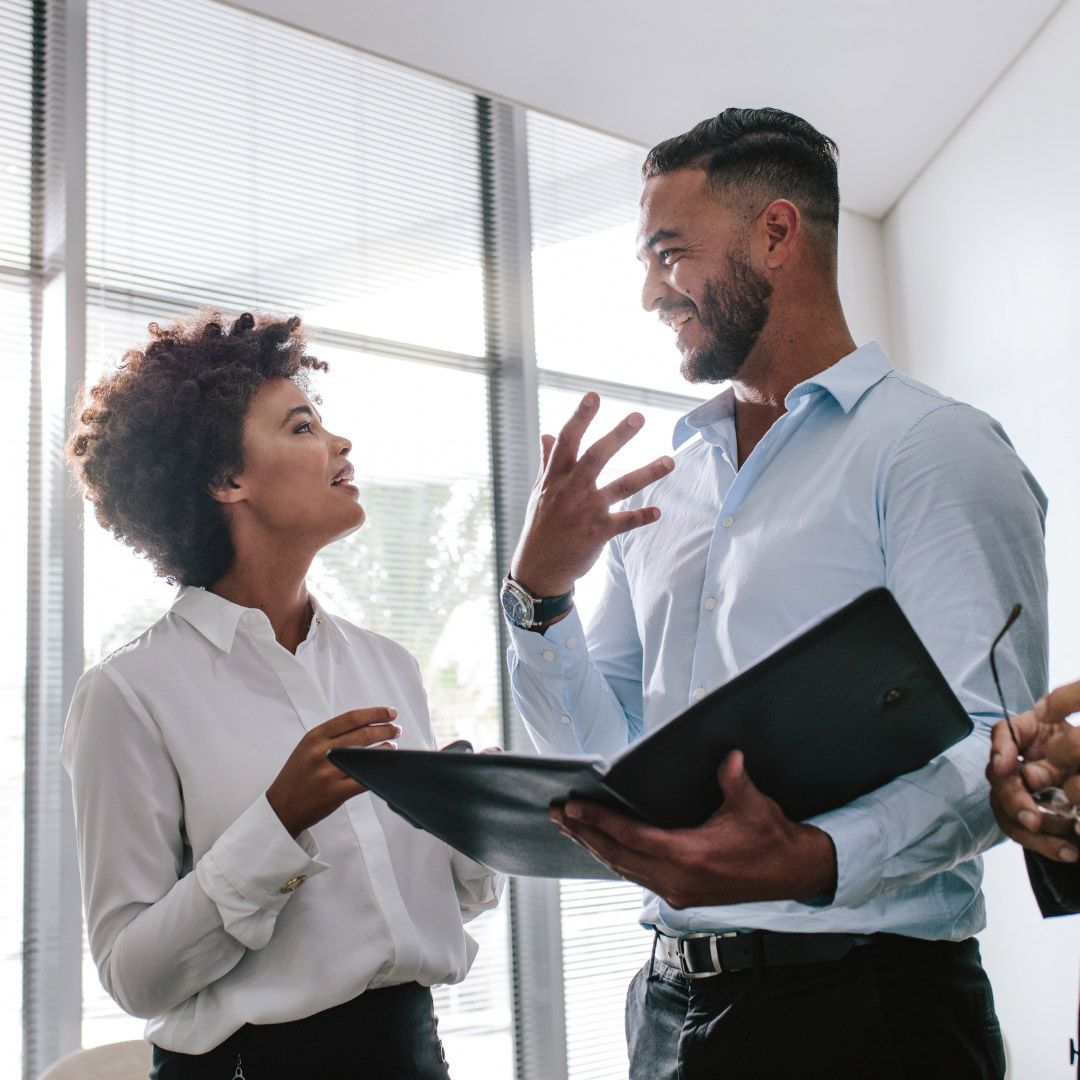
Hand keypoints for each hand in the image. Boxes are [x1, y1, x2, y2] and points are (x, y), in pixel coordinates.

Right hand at [267, 707, 400, 836]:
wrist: (281, 807)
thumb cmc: (298, 776)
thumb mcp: (308, 748)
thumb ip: (332, 737)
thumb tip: (366, 726)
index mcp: (314, 737)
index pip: (351, 718)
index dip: (375, 713)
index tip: (391, 713)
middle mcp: (320, 752)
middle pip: (362, 734)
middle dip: (385, 729)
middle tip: (397, 729)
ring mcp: (328, 772)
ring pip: (366, 756)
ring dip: (386, 749)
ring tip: (394, 746)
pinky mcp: (335, 792)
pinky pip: (364, 779)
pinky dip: (379, 772)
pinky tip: (386, 768)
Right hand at [510, 392, 673, 597]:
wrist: (538, 568)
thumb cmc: (541, 526)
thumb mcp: (539, 493)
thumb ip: (547, 462)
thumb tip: (546, 434)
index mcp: (555, 478)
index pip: (567, 441)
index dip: (580, 417)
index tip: (594, 395)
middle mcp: (570, 490)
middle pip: (596, 456)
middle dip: (618, 436)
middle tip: (639, 416)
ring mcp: (585, 512)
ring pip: (620, 487)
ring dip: (647, 473)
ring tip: (670, 461)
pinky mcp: (597, 534)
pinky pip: (625, 522)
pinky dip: (642, 516)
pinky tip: (658, 511)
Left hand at [549, 750, 836, 907]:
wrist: (794, 873)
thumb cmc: (772, 838)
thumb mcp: (754, 805)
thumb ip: (735, 780)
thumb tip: (729, 756)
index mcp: (690, 857)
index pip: (630, 837)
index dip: (598, 820)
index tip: (571, 806)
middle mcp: (677, 880)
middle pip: (616, 855)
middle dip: (583, 833)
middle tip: (555, 813)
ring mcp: (677, 892)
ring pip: (622, 868)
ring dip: (593, 846)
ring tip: (568, 826)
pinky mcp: (681, 895)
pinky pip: (636, 875)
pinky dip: (614, 858)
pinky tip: (599, 845)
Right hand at [987, 679, 1079, 861]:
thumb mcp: (1078, 746)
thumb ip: (1059, 759)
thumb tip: (1031, 779)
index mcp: (1026, 734)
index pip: (1004, 734)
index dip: (1001, 750)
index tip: (1005, 766)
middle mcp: (1013, 760)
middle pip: (999, 777)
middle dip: (1015, 801)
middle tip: (1033, 820)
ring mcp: (1014, 788)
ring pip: (1006, 811)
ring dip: (1032, 832)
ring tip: (1066, 847)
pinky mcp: (1023, 812)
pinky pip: (1024, 831)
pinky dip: (1045, 843)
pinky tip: (1068, 852)